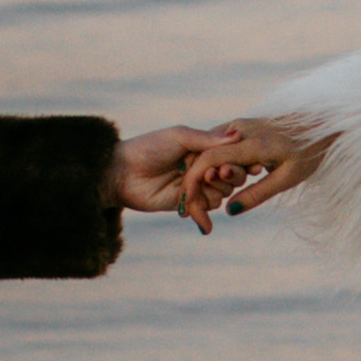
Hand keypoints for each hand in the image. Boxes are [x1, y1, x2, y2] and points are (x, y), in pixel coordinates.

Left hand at [110, 123, 244, 221]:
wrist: (121, 172)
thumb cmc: (148, 147)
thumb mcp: (179, 136)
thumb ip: (207, 139)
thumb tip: (238, 136)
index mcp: (204, 148)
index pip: (231, 155)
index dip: (234, 161)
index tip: (230, 164)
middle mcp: (203, 167)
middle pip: (232, 177)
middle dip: (225, 177)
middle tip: (208, 175)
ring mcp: (196, 186)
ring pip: (221, 195)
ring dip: (212, 192)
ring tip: (193, 188)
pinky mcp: (186, 204)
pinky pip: (204, 211)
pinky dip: (204, 217)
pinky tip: (202, 224)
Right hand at [189, 113, 332, 222]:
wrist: (320, 123)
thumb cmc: (309, 152)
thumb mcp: (287, 178)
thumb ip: (257, 194)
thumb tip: (229, 210)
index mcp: (252, 143)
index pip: (210, 160)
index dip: (194, 181)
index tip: (189, 204)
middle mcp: (240, 129)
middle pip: (204, 156)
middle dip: (195, 183)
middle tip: (197, 210)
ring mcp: (238, 125)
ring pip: (208, 151)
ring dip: (204, 174)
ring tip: (206, 200)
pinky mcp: (239, 126)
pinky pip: (217, 146)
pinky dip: (213, 164)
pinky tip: (216, 183)